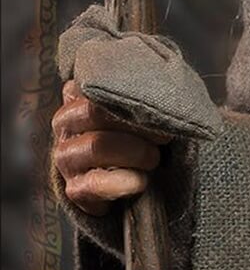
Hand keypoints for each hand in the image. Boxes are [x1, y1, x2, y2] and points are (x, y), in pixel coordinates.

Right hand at [52, 79, 168, 214]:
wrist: (129, 182)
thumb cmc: (137, 136)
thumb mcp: (138, 109)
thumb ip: (141, 91)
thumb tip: (164, 81)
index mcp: (78, 95)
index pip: (99, 84)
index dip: (133, 95)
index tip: (161, 105)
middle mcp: (65, 122)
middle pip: (96, 112)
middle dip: (138, 124)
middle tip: (164, 135)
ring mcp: (66, 157)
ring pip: (97, 146)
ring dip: (135, 153)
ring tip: (153, 158)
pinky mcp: (74, 189)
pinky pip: (96, 183)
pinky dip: (125, 182)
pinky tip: (141, 181)